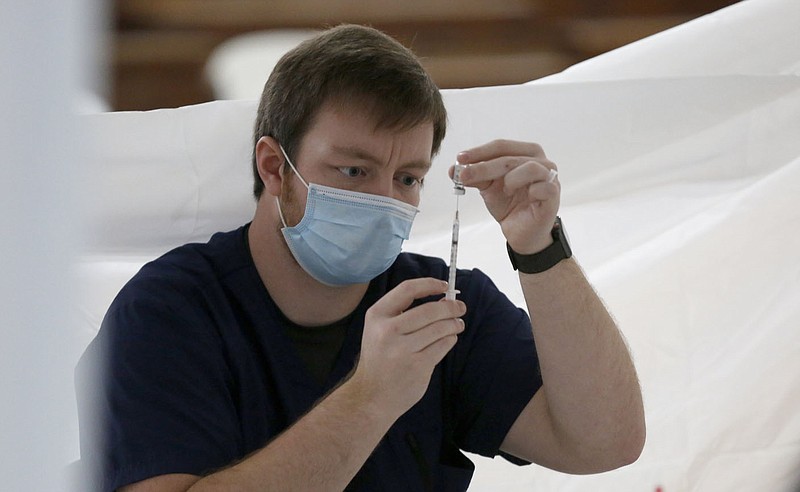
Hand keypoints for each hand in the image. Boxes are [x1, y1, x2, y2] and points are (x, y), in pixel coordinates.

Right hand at [351, 278, 465, 418]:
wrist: (370, 397)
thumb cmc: (380, 359)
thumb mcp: (379, 330)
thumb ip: (404, 313)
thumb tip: (443, 298)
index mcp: (377, 316)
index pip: (408, 289)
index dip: (430, 284)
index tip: (445, 286)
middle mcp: (388, 330)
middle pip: (430, 309)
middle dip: (451, 307)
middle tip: (460, 307)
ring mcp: (403, 350)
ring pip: (440, 328)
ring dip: (454, 324)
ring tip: (457, 325)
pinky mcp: (418, 366)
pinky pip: (443, 345)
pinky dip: (450, 339)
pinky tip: (448, 339)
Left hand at [454, 140, 559, 254]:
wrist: (521, 233)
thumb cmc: (509, 205)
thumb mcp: (488, 188)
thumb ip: (474, 176)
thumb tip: (453, 169)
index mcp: (525, 154)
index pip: (501, 146)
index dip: (480, 151)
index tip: (460, 158)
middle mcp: (540, 161)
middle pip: (510, 157)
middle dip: (484, 166)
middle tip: (464, 175)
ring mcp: (549, 177)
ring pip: (529, 167)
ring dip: (510, 178)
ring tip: (504, 189)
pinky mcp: (553, 194)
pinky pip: (543, 187)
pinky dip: (530, 190)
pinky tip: (521, 196)